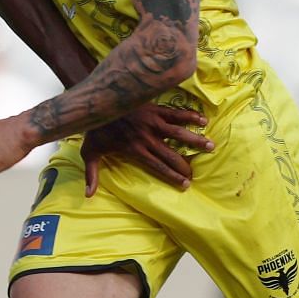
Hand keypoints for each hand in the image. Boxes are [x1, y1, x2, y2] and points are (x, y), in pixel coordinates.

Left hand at [80, 104, 210, 195]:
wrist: (96, 102)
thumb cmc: (94, 129)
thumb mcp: (90, 153)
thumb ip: (92, 175)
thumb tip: (88, 196)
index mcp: (135, 150)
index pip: (158, 166)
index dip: (172, 176)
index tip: (185, 184)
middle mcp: (147, 137)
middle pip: (171, 154)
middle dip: (185, 165)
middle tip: (198, 172)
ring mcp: (152, 121)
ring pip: (178, 132)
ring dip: (195, 139)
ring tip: (210, 145)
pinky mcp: (154, 108)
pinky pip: (175, 112)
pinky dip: (189, 115)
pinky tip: (202, 119)